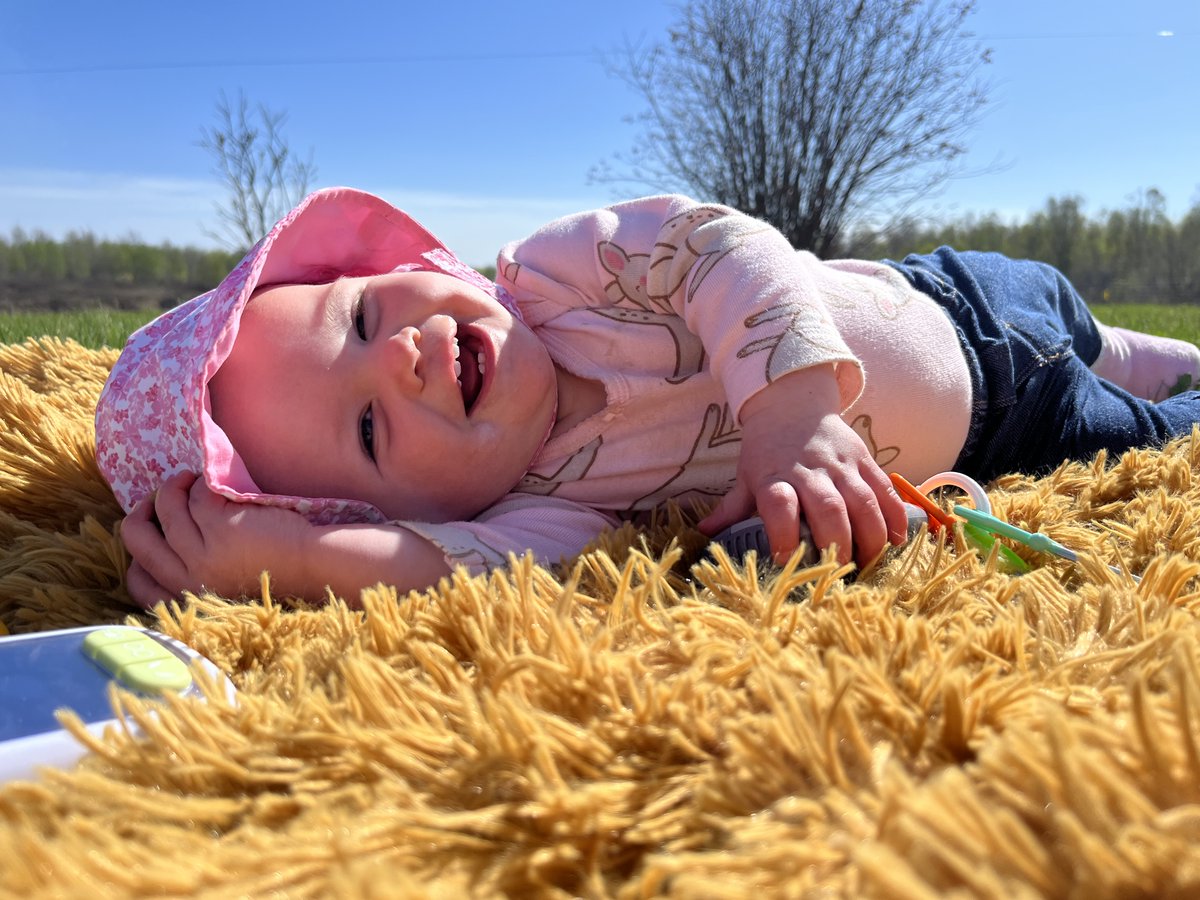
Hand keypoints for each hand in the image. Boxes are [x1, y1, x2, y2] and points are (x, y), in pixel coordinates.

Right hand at [120, 472, 313, 607]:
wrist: (311, 565)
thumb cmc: (270, 567)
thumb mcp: (221, 580)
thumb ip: (193, 567)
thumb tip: (162, 531)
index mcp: (187, 597)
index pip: (137, 581)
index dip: (137, 550)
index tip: (152, 528)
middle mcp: (189, 580)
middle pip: (137, 540)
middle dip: (142, 509)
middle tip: (160, 495)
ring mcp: (203, 554)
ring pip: (166, 509)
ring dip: (173, 487)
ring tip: (188, 479)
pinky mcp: (222, 528)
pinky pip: (196, 496)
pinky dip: (202, 483)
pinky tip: (211, 481)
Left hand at [699, 365, 908, 567]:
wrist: (792, 402)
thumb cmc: (767, 449)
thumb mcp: (747, 475)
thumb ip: (732, 508)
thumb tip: (703, 534)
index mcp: (774, 476)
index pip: (779, 504)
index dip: (783, 533)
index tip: (787, 561)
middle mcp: (809, 469)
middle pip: (827, 508)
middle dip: (836, 544)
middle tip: (838, 574)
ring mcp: (840, 464)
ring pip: (862, 501)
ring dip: (870, 535)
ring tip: (870, 564)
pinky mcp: (864, 458)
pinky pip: (884, 488)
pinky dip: (894, 515)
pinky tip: (897, 540)